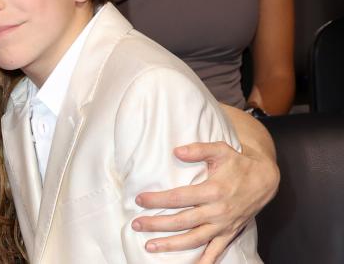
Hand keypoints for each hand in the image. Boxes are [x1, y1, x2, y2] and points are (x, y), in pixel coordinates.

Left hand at [132, 141, 278, 262]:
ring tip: (150, 246)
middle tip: (137, 225)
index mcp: (213, 190)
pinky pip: (216, 250)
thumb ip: (198, 149)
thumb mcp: (220, 150)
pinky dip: (205, 261)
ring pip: (194, 239)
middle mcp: (218, 211)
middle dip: (157, 224)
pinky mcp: (230, 232)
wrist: (265, 179)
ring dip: (171, 245)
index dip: (158, 200)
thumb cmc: (238, 163)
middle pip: (182, 221)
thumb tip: (176, 151)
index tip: (139, 199)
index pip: (179, 198)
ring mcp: (224, 225)